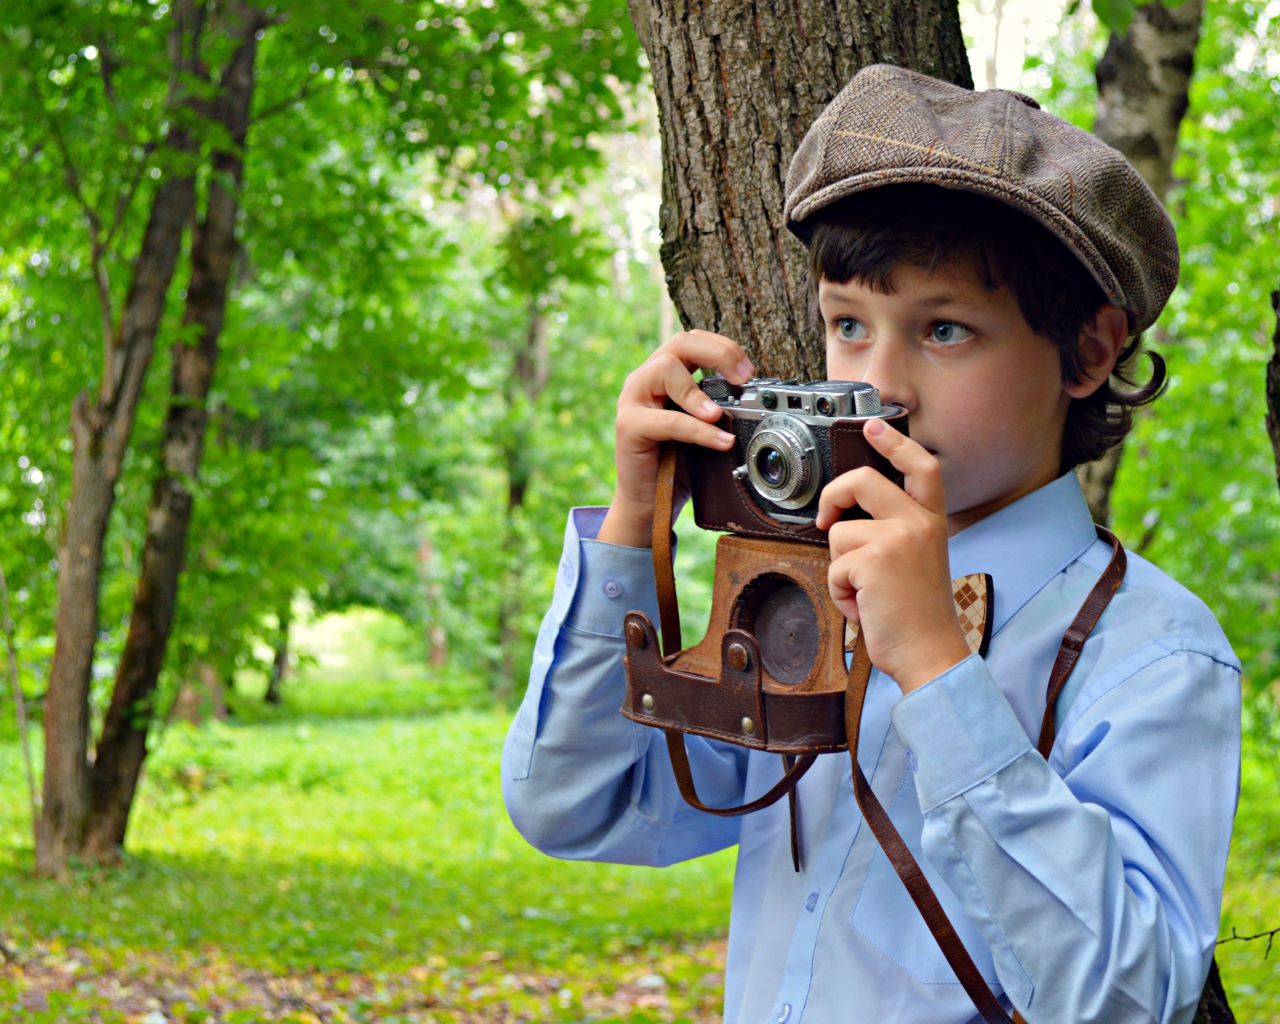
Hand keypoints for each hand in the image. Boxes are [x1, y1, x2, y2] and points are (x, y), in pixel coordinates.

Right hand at [597, 331, 753, 547]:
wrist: (648, 502)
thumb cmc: (676, 463)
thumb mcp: (701, 427)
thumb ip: (715, 406)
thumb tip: (753, 397)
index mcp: (663, 375)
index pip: (691, 340)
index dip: (723, 347)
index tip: (748, 371)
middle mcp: (644, 380)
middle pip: (679, 343)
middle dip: (718, 354)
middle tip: (743, 378)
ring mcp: (632, 400)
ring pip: (665, 369)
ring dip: (699, 390)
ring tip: (720, 414)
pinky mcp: (628, 426)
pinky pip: (668, 420)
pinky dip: (698, 430)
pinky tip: (720, 442)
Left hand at [814, 419, 971, 692]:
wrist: (930, 654)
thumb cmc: (917, 615)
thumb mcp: (917, 560)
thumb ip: (895, 531)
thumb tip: (849, 515)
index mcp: (932, 521)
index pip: (921, 467)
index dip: (896, 442)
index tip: (873, 426)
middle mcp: (919, 523)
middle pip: (863, 480)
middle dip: (833, 496)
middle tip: (826, 518)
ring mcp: (897, 539)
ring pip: (838, 532)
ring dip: (839, 568)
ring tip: (866, 591)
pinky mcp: (873, 561)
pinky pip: (833, 567)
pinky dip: (839, 592)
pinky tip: (865, 606)